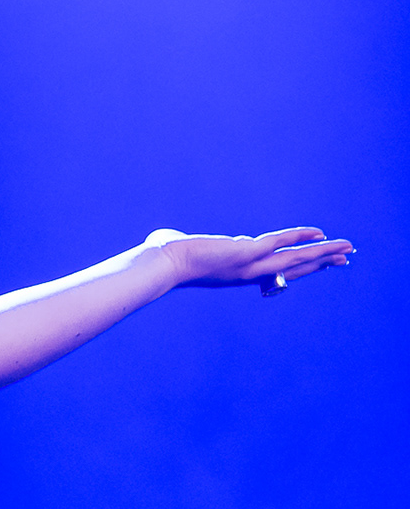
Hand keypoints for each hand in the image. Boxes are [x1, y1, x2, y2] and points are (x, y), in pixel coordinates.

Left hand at [148, 226, 353, 291]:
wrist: (160, 265)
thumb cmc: (163, 259)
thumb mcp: (181, 251)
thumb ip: (182, 244)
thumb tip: (167, 238)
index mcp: (238, 275)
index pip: (276, 273)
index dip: (300, 270)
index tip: (317, 266)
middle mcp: (248, 273)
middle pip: (294, 269)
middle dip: (321, 263)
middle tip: (345, 261)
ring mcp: (249, 264)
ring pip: (295, 259)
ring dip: (323, 252)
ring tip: (347, 250)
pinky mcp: (246, 252)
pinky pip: (280, 242)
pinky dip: (300, 236)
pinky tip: (320, 233)